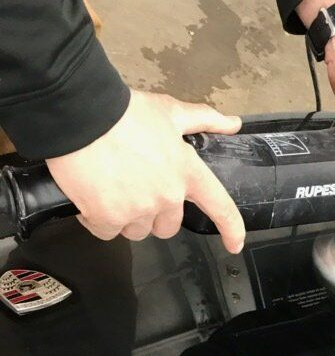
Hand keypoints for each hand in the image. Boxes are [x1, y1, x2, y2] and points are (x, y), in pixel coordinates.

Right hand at [47, 91, 245, 252]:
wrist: (79, 114)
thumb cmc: (125, 111)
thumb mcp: (168, 111)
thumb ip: (203, 119)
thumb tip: (233, 123)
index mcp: (186, 173)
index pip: (219, 207)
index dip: (231, 229)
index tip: (235, 245)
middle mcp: (167, 197)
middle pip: (168, 226)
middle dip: (154, 214)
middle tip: (134, 188)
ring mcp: (137, 210)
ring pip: (137, 231)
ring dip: (126, 217)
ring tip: (111, 187)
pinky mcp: (108, 218)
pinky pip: (107, 232)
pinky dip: (98, 219)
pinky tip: (91, 196)